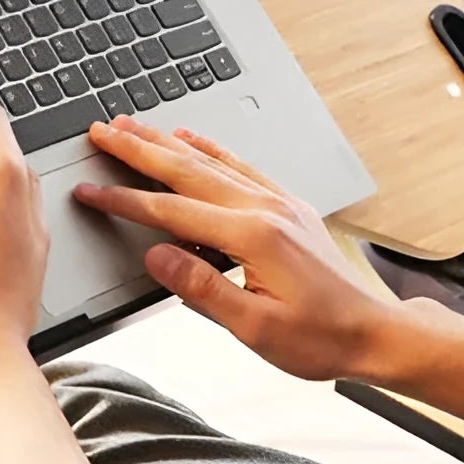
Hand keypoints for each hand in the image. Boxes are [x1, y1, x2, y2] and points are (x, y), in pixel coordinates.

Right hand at [73, 118, 401, 382]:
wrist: (374, 333)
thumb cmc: (320, 338)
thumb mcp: (254, 327)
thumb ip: (201, 289)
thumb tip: (157, 257)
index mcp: (252, 237)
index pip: (171, 212)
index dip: (124, 201)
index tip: (90, 192)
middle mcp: (264, 210)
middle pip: (186, 170)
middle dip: (138, 148)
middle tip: (100, 131)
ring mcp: (277, 203)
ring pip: (211, 161)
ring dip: (166, 141)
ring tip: (132, 125)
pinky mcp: (286, 207)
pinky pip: (240, 166)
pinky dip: (210, 148)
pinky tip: (192, 137)